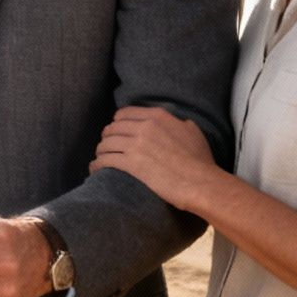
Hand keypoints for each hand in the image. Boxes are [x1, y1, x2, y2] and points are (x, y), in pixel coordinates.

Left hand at [91, 105, 219, 210]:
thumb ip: (178, 123)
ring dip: (101, 152)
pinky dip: (97, 165)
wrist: (201, 183)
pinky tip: (96, 169)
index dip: (117, 123)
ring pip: (106, 144)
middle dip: (107, 138)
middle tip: (107, 147)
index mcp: (157, 116)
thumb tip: (175, 122)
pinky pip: (104, 160)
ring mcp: (135, 145)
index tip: (116, 131)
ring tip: (100, 159)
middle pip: (112, 128)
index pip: (124, 114)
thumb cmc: (201, 161)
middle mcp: (144, 127)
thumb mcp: (193, 132)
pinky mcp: (130, 164)